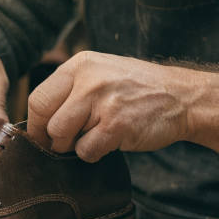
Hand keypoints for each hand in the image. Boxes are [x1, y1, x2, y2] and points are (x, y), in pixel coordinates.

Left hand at [27, 51, 193, 161]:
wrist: (181, 96)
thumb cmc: (137, 88)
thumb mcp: (101, 72)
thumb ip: (71, 88)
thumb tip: (39, 119)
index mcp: (80, 64)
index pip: (39, 98)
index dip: (36, 123)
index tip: (41, 136)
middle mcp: (88, 79)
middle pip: (46, 119)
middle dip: (51, 138)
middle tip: (65, 143)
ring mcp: (102, 101)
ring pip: (62, 136)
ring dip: (74, 146)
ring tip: (94, 137)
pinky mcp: (116, 125)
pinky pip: (86, 151)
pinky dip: (94, 154)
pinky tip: (110, 142)